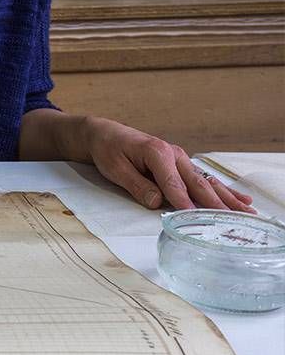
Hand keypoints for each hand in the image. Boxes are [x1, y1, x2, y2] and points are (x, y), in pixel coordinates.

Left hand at [83, 117, 254, 212]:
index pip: (172, 183)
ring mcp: (181, 159)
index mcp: (157, 152)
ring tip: (247, 212)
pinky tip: (241, 199)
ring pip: (206, 182)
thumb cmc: (109, 150)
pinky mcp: (181, 165)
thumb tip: (157, 202)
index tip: (194, 217)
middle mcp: (174, 154)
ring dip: (227, 198)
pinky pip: (204, 179)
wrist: (107, 134)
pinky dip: (222, 190)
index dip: (182, 201)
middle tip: (232, 219)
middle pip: (197, 183)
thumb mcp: (116, 169)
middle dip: (215, 202)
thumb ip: (137, 185)